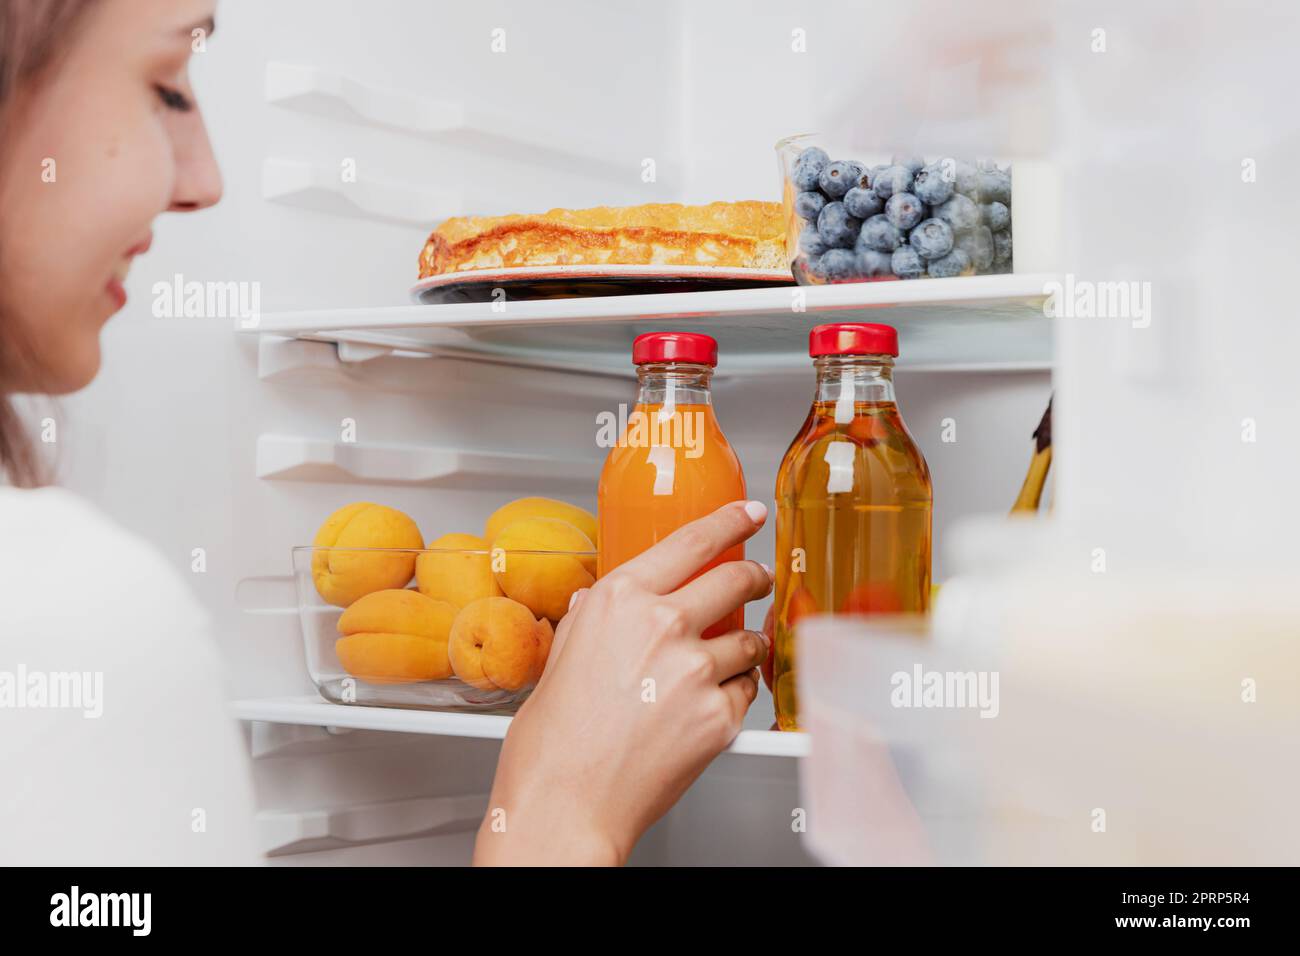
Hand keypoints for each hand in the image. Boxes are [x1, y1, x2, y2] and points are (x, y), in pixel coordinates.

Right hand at [473, 500, 773, 865]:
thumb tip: (601, 605)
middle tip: (757, 579)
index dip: (731, 522)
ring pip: (749, 639)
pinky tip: (708, 703)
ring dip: (744, 644)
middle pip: (737, 579)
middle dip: (755, 576)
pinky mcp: (720, 715)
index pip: (693, 541)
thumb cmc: (552, 742)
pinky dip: (736, 692)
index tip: (748, 515)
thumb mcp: (560, 657)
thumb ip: (591, 621)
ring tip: (722, 661)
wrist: (566, 804)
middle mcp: (663, 625)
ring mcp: (697, 670)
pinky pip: (746, 690)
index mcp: (621, 600)